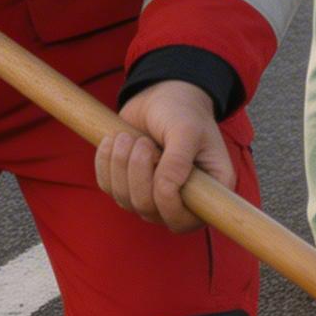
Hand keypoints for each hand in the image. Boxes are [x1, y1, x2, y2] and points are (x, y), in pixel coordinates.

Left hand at [98, 81, 228, 231]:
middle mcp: (182, 199)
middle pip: (148, 210)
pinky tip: (114, 140)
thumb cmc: (183, 110)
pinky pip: (108, 187)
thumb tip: (165, 190)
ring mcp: (153, 195)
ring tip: (128, 137)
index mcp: (209, 190)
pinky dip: (105, 163)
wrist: (162, 95)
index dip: (167, 204)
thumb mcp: (186, 130)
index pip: (184, 221)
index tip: (159, 162)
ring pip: (125, 200)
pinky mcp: (129, 185)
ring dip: (121, 165)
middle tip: (142, 142)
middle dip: (138, 174)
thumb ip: (178, 161)